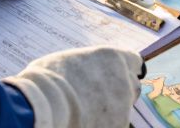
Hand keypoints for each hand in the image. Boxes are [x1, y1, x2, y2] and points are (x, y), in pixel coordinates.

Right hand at [4, 45, 142, 127]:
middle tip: (100, 100)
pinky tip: (85, 123)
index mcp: (113, 59)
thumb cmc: (48, 81)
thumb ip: (85, 64)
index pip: (134, 62)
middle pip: (132, 87)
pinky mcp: (118, 126)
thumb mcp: (67, 61)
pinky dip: (104, 125)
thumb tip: (83, 70)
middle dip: (120, 93)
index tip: (120, 76)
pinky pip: (115, 125)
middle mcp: (124, 81)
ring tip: (86, 114)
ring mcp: (123, 106)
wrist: (45, 108)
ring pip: (123, 109)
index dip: (126, 70)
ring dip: (111, 111)